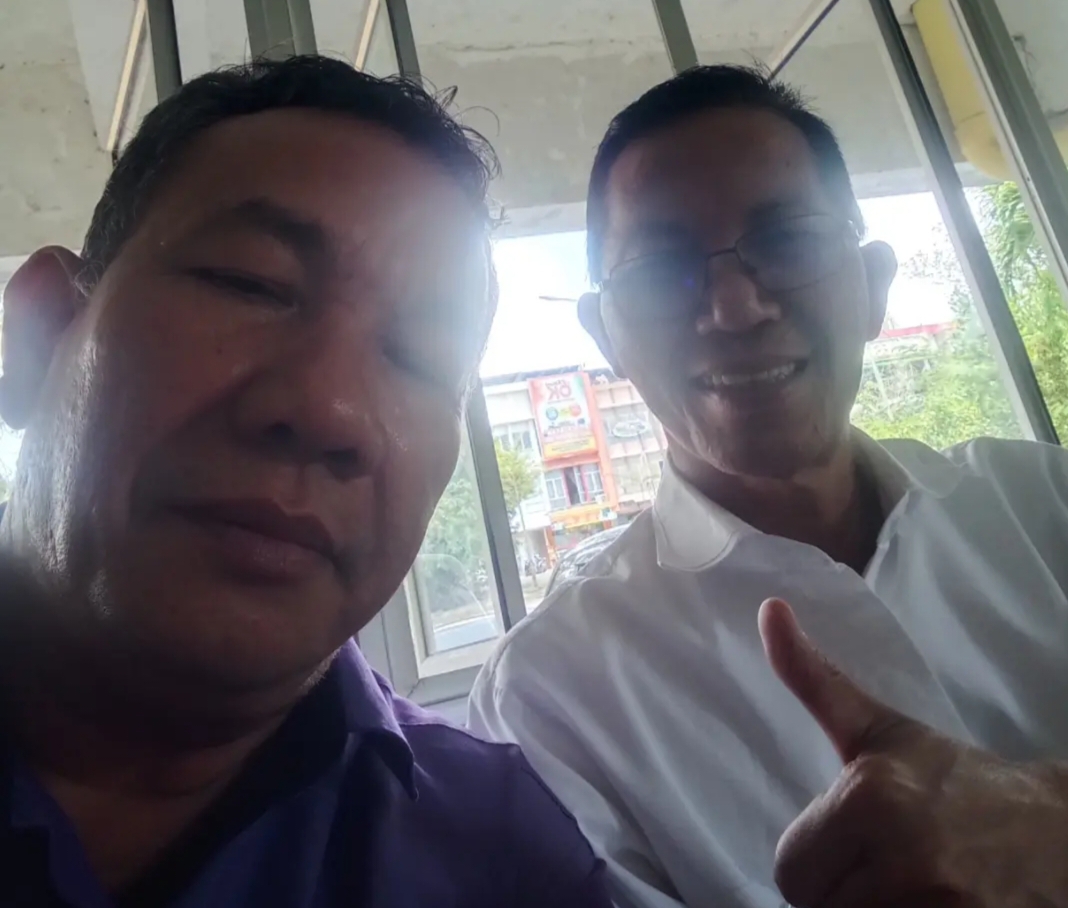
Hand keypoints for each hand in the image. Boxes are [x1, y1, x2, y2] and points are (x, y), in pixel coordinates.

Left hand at [758, 597, 1067, 907]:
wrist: (1057, 830)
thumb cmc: (953, 777)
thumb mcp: (878, 728)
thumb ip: (813, 678)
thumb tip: (768, 609)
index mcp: (871, 800)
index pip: (790, 871)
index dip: (815, 860)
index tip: (850, 843)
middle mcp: (906, 860)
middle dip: (841, 892)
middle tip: (881, 866)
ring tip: (906, 889)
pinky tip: (929, 905)